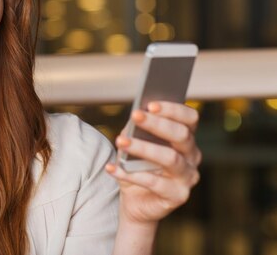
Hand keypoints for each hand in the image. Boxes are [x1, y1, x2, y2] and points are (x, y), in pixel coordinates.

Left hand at [105, 101, 201, 224]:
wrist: (135, 201)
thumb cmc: (136, 166)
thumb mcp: (134, 144)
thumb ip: (136, 131)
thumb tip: (133, 120)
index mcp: (186, 138)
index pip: (189, 119)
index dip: (173, 109)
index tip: (150, 104)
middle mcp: (192, 156)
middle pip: (182, 135)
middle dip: (157, 123)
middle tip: (135, 115)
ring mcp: (188, 177)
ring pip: (170, 158)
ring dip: (143, 147)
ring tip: (120, 141)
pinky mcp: (178, 196)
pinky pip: (155, 183)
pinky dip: (130, 174)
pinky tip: (112, 168)